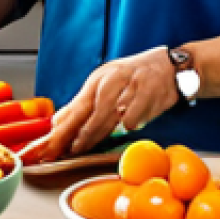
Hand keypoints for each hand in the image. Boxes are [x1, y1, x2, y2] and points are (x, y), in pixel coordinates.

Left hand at [20, 47, 179, 162]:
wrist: (170, 66)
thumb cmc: (134, 77)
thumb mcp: (105, 85)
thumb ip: (84, 105)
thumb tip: (58, 122)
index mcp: (97, 80)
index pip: (74, 108)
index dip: (61, 129)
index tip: (49, 145)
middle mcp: (109, 81)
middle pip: (86, 112)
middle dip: (72, 135)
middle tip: (61, 151)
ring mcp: (128, 87)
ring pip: (106, 115)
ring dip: (93, 134)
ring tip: (81, 147)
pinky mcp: (148, 94)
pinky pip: (134, 115)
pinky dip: (128, 125)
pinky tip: (125, 130)